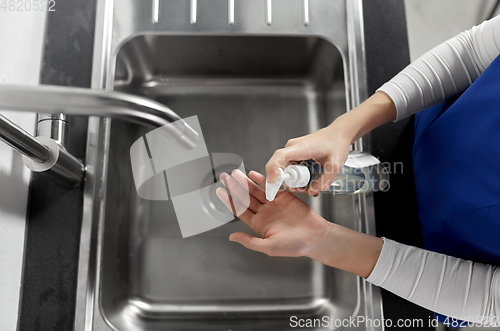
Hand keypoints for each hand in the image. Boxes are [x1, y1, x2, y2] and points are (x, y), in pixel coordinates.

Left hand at [216, 169, 383, 277]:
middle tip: (224, 177)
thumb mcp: (268, 247)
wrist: (316, 237)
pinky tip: (253, 174)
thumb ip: (249, 241)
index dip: (229, 201)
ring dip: (245, 182)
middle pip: (246, 197)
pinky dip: (262, 180)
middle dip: (234, 187)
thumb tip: (232, 237)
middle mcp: (264, 213)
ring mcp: (274, 204)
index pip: (240, 210)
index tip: (220, 192)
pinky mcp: (284, 196)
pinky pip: (271, 186)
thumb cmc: (294, 246)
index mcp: (258, 225)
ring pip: (256, 190)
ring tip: (235, 173)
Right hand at [265, 124, 350, 195]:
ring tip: (307, 185)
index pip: (279, 156)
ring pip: (284, 169)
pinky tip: (306, 179)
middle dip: (289, 182)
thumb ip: (324, 181)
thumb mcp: (334, 166)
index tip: (273, 181)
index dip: (273, 169)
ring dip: (293, 180)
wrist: (339, 133)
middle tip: (303, 189)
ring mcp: (292, 149)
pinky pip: (289, 166)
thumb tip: (312, 190)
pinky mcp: (294, 152)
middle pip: (281, 168)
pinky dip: (295, 175)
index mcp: (301, 148)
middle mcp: (293, 147)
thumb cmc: (337, 144)